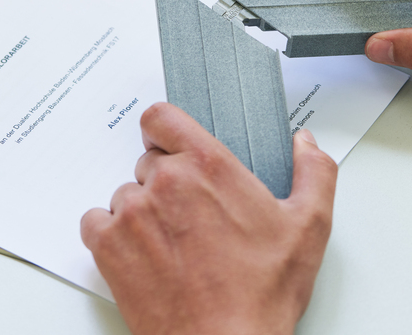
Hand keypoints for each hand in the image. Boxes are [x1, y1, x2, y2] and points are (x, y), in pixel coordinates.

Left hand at [81, 103, 337, 334]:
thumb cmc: (262, 295)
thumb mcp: (310, 228)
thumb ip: (314, 172)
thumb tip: (305, 143)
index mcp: (209, 165)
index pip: (161, 117)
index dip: (165, 130)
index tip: (173, 146)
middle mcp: (165, 181)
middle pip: (149, 161)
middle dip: (167, 182)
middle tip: (192, 216)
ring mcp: (132, 213)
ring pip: (126, 194)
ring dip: (143, 212)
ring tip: (173, 245)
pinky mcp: (108, 247)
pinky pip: (97, 223)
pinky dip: (114, 236)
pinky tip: (144, 257)